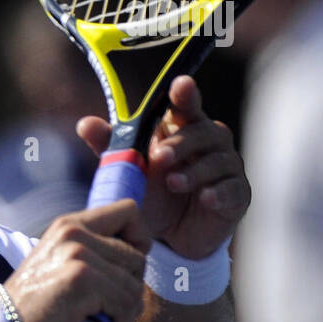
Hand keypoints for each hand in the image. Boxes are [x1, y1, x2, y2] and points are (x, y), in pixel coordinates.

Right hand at [5, 199, 151, 321]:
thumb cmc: (36, 305)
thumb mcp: (59, 263)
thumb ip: (91, 250)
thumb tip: (139, 252)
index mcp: (69, 224)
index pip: (129, 211)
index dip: (138, 240)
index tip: (124, 268)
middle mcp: (73, 231)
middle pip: (138, 257)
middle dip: (130, 288)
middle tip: (108, 308)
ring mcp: (77, 253)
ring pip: (134, 286)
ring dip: (125, 314)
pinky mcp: (82, 279)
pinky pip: (126, 305)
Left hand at [77, 75, 250, 258]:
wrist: (169, 236)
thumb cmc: (151, 193)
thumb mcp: (127, 171)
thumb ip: (109, 147)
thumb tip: (84, 123)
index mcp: (183, 129)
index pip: (187, 106)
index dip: (185, 95)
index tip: (181, 84)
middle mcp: (210, 143)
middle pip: (204, 131)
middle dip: (180, 143)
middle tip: (158, 156)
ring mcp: (227, 168)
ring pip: (219, 160)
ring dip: (194, 171)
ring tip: (172, 183)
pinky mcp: (237, 195)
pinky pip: (234, 189)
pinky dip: (219, 192)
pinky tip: (206, 198)